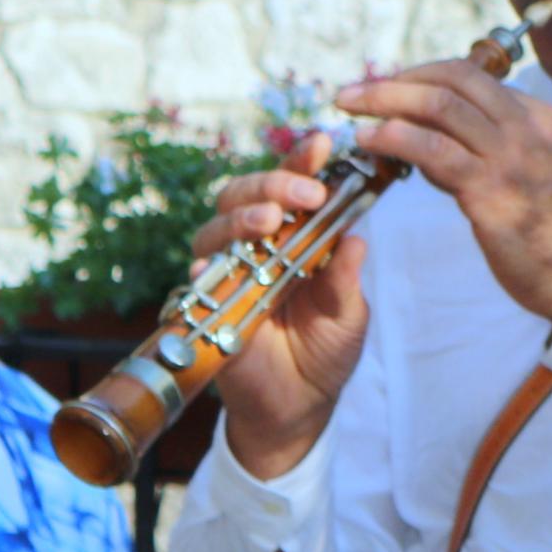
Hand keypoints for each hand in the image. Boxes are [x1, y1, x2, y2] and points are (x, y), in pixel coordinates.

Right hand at [189, 132, 373, 479]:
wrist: (296, 407)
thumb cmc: (325, 353)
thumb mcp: (348, 316)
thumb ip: (345, 279)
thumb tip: (357, 238)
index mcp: (295, 239)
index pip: (294, 190)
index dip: (302, 164)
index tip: (321, 144)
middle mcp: (256, 247)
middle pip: (246, 196)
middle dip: (272, 185)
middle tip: (304, 194)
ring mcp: (227, 273)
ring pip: (216, 227)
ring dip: (240, 218)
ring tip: (268, 222)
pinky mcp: (204, 304)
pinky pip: (194, 279)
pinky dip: (204, 268)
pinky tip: (214, 266)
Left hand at [340, 59, 551, 330]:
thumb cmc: (551, 229)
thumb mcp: (534, 169)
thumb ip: (487, 144)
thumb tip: (422, 126)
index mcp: (541, 118)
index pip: (472, 76)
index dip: (420, 73)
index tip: (385, 85)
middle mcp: (530, 128)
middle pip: (454, 79)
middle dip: (395, 79)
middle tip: (355, 90)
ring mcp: (513, 158)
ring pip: (440, 105)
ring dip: (385, 100)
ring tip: (350, 108)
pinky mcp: (491, 191)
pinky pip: (432, 150)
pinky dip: (393, 137)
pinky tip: (368, 141)